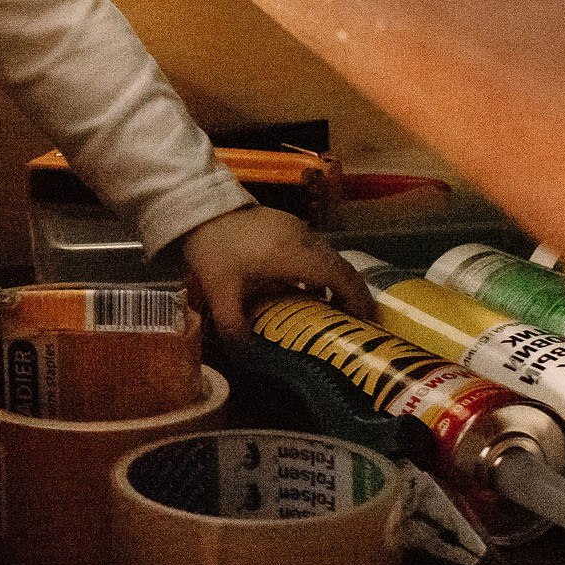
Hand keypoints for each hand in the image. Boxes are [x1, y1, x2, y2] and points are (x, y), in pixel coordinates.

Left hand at [178, 204, 370, 339]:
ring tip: (331, 309)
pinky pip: (316, 249)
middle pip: (342, 267)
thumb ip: (234, 326)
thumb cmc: (214, 248)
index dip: (357, 300)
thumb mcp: (220, 291)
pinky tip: (304, 288)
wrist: (200, 207)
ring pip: (330, 257)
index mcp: (295, 255)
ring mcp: (298, 227)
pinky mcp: (289, 223)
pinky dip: (320, 270)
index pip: (341, 277)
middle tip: (355, 321)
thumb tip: (245, 357)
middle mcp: (305, 238)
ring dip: (336, 282)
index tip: (365, 321)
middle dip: (353, 295)